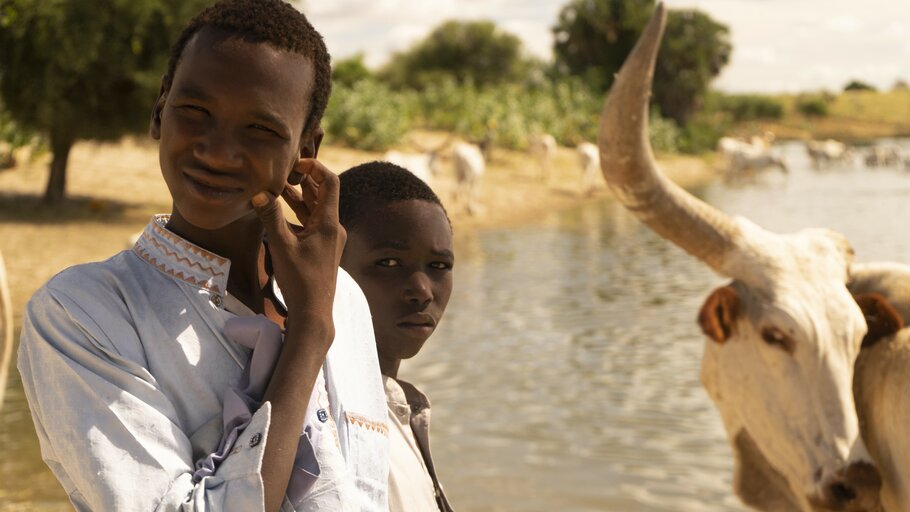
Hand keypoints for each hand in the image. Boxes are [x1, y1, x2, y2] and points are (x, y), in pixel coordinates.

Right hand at [251, 159, 345, 338]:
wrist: (313, 312)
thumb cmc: (300, 281)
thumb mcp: (282, 246)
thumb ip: (271, 217)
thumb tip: (259, 193)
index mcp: (330, 223)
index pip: (330, 182)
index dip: (316, 167)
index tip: (297, 161)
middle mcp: (334, 228)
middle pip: (322, 193)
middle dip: (304, 178)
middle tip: (285, 167)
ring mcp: (329, 239)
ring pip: (316, 209)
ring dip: (299, 196)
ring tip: (279, 183)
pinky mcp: (322, 248)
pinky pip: (312, 223)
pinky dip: (298, 213)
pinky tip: (281, 209)